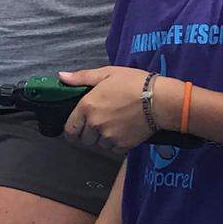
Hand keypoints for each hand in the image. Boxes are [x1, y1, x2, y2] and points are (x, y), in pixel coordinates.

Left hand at [61, 67, 178, 150]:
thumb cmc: (134, 83)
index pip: (69, 129)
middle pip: (84, 140)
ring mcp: (109, 136)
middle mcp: (95, 124)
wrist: (161, 99)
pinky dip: (117, 144)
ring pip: (99, 145)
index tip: (77, 129)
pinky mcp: (124, 145)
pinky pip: (114, 150)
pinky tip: (124, 132)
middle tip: (99, 125)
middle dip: (88, 135)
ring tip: (114, 126)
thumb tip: (61, 77)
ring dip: (103, 139)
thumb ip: (82, 77)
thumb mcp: (107, 73)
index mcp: (87, 107)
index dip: (72, 130)